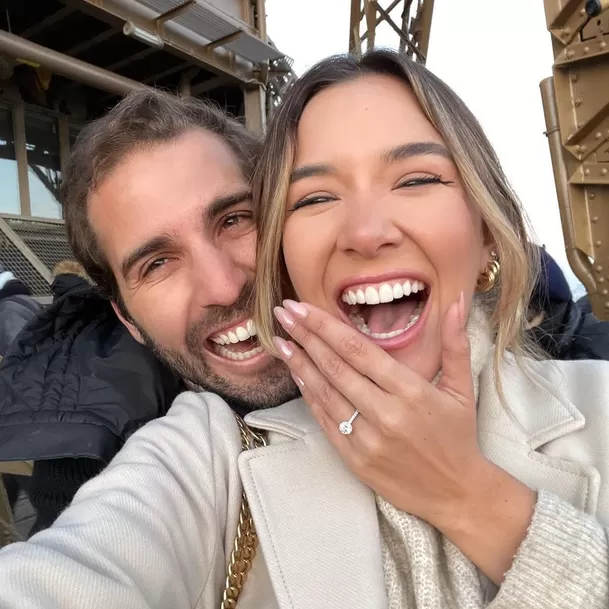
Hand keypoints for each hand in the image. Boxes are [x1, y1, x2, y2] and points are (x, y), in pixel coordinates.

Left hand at [272, 297, 535, 582]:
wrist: (455, 494)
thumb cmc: (458, 436)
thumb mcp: (463, 388)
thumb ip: (455, 343)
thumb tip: (455, 302)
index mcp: (411, 391)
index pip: (358, 350)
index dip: (326, 326)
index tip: (302, 307)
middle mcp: (385, 413)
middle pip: (336, 367)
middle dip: (305, 336)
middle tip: (283, 313)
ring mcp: (367, 438)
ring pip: (325, 393)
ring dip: (300, 365)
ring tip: (281, 341)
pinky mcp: (355, 459)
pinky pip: (326, 421)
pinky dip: (309, 396)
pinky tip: (297, 375)